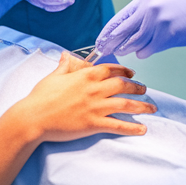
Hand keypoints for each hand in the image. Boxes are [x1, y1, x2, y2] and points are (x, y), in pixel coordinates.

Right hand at [5, 52, 155, 142]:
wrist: (33, 118)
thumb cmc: (41, 97)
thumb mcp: (53, 77)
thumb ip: (64, 66)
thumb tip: (66, 55)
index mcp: (84, 76)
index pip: (110, 69)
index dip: (124, 71)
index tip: (132, 74)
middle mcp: (94, 89)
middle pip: (123, 85)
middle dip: (137, 87)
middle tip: (145, 90)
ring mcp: (95, 107)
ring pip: (125, 104)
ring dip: (141, 106)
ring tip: (152, 108)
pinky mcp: (93, 124)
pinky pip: (118, 125)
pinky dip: (132, 127)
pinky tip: (142, 129)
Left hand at [95, 0, 185, 58]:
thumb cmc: (182, 5)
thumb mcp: (158, 1)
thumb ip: (141, 14)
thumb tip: (123, 33)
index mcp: (144, 0)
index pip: (119, 18)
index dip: (107, 32)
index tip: (99, 42)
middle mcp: (149, 9)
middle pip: (122, 32)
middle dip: (111, 44)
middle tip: (103, 52)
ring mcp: (158, 22)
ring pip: (134, 43)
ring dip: (128, 49)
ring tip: (123, 51)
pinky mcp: (168, 35)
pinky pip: (149, 49)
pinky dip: (144, 52)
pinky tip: (142, 51)